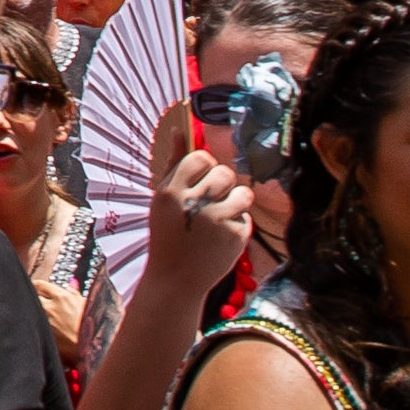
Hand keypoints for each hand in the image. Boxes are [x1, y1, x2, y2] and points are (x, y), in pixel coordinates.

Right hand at [146, 143, 255, 302]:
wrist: (176, 279)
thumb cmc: (168, 233)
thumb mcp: (162, 199)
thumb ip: (173, 165)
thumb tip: (179, 131)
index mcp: (172, 192)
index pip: (200, 157)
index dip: (204, 166)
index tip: (200, 178)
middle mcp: (195, 204)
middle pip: (225, 173)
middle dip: (221, 184)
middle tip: (210, 199)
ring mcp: (217, 222)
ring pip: (243, 193)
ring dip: (235, 201)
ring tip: (220, 214)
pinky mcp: (236, 238)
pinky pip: (246, 217)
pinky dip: (237, 224)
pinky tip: (221, 235)